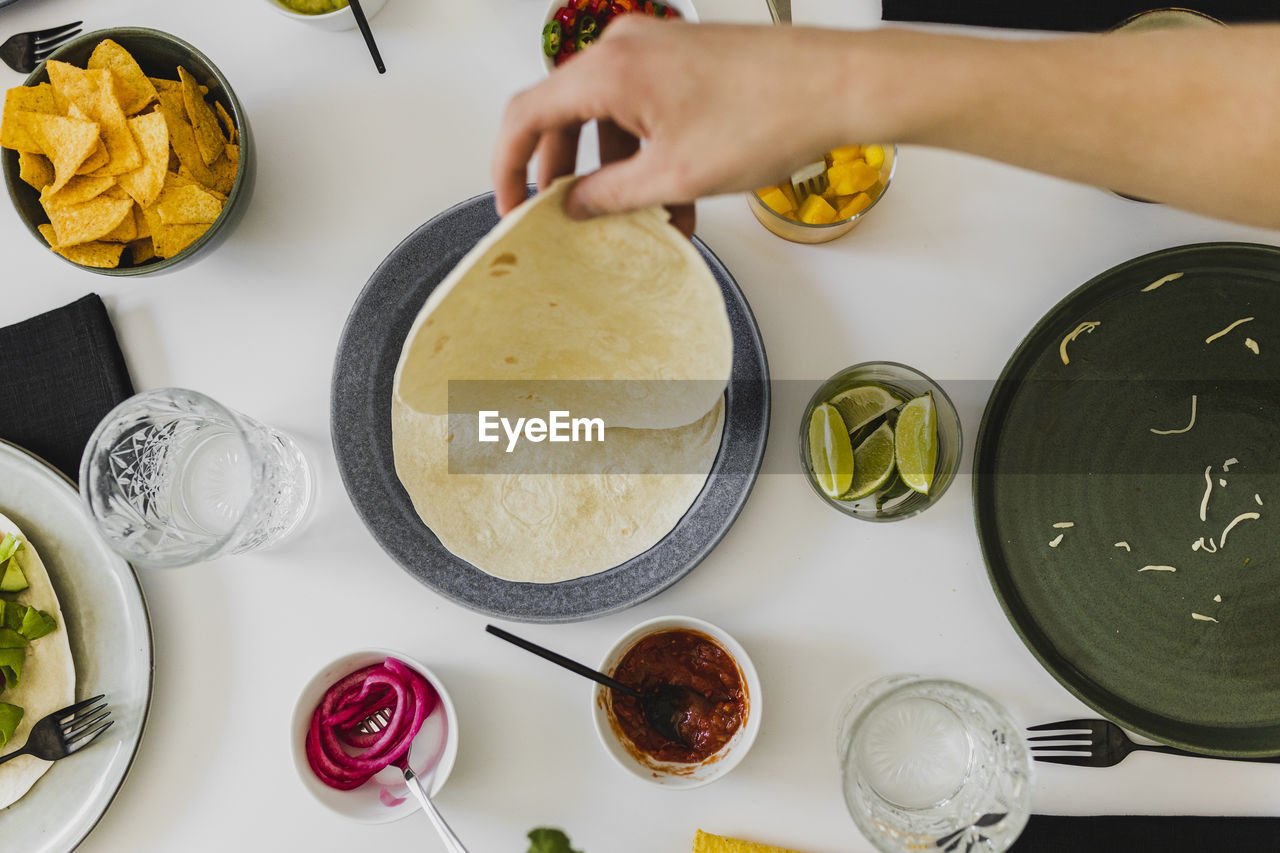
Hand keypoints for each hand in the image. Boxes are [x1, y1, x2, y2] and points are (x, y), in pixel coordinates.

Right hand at [492, 18, 867, 233]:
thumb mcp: (676, 177)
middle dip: (565, 173)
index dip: (508, 166)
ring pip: (609, 116)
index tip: (512, 203)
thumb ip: (612, 196)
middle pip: (564, 114)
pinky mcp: (683, 58)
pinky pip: (643, 107)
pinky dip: (645, 151)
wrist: (839, 85)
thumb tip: (577, 207)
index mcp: (610, 70)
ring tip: (641, 221)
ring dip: (616, 171)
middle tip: (567, 218)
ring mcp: (656, 48)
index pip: (526, 115)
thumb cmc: (771, 114)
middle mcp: (626, 47)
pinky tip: (671, 197)